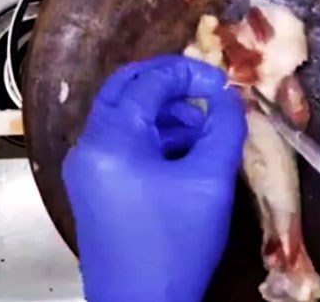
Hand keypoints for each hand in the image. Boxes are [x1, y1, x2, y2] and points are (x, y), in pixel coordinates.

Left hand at [62, 55, 246, 301]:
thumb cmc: (175, 246)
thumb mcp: (210, 181)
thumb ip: (224, 129)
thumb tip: (230, 97)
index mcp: (110, 139)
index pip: (148, 80)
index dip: (190, 73)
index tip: (223, 86)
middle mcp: (89, 147)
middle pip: (127, 90)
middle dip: (172, 87)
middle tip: (209, 95)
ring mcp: (88, 169)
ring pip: (126, 117)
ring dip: (166, 114)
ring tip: (206, 133)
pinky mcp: (96, 188)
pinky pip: (125, 145)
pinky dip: (155, 139)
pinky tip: (188, 155)